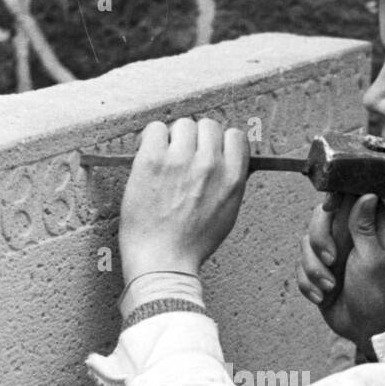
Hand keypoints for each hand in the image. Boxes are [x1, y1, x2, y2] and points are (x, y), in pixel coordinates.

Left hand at [118, 118, 249, 282]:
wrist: (163, 260)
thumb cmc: (191, 244)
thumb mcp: (227, 215)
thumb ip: (230, 184)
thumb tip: (228, 161)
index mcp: (232, 178)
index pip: (235, 136)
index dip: (220, 142)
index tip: (208, 152)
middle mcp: (210, 164)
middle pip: (208, 126)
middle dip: (196, 139)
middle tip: (183, 159)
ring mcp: (180, 160)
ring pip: (182, 124)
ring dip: (173, 139)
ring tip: (165, 161)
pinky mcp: (152, 160)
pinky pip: (155, 129)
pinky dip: (151, 139)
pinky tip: (149, 158)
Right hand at [296, 192, 384, 355]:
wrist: (365, 329)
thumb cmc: (377, 295)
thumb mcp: (373, 259)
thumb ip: (365, 227)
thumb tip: (367, 194)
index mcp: (371, 226)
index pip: (350, 196)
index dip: (336, 197)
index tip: (329, 207)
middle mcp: (350, 234)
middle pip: (320, 216)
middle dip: (319, 239)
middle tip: (332, 261)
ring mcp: (333, 251)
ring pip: (305, 242)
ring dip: (313, 268)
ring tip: (329, 286)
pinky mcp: (318, 269)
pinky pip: (299, 265)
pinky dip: (307, 282)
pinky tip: (322, 296)